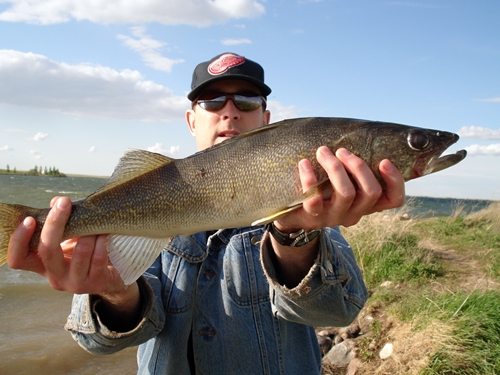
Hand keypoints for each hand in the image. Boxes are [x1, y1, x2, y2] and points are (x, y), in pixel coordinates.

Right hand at [7, 196, 125, 294]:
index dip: (19, 240)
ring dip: (88, 232)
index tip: (30, 219)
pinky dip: (102, 240)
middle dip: (55, 223)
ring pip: (80, 251)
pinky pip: (99, 256)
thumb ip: (59, 222)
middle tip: (64, 203)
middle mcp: (55, 277)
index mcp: (42, 266)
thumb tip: (56, 202)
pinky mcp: (96, 282)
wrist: (110, 276)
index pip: (18, 259)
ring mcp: (75, 282)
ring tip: (95, 222)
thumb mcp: (69, 239)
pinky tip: (104, 233)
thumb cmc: (86, 253)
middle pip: (47, 251)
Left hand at [275, 146, 404, 230]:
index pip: (394, 200)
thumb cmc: (322, 189)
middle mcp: (354, 213)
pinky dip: (309, 178)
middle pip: (371, 192)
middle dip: (358, 166)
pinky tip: (304, 163)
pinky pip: (314, 199)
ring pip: (346, 193)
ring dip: (335, 167)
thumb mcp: (342, 181)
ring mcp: (334, 217)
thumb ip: (354, 168)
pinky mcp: (313, 217)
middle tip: (341, 150)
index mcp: (366, 204)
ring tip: (322, 151)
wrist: (293, 213)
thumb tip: (364, 135)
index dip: (395, 181)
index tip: (384, 160)